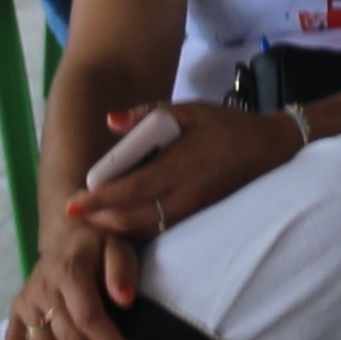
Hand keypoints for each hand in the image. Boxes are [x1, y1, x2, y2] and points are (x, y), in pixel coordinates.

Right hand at [1, 237, 145, 339]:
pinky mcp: (16, 312)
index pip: (89, 318)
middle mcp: (44, 290)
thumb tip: (125, 300)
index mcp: (69, 272)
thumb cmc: (100, 242)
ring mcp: (27, 303)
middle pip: (69, 339)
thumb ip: (122, 269)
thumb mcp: (118, 244)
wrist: (68, 232)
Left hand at [66, 99, 298, 257]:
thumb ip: (149, 113)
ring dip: (114, 228)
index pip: (130, 189)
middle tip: (73, 214)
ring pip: (143, 229)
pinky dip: (134, 229)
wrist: (269, 148)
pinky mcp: (195, 217)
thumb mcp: (190, 109)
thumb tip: (111, 121)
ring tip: (91, 220)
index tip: (71, 204)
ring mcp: (190, 210)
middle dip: (99, 219)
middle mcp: (183, 195)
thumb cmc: (226, 125)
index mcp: (180, 166)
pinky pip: (158, 229)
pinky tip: (120, 223)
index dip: (98, 200)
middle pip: (130, 217)